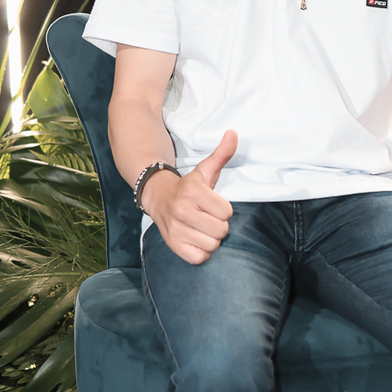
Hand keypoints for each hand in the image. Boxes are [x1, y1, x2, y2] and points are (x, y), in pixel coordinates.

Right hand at [142, 131, 237, 263]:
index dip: (224, 210)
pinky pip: (199, 257)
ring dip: (210, 238)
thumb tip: (234, 133)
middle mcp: (182, 211)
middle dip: (218, 225)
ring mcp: (175, 229)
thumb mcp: (205, 169)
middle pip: (221, 231)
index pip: (227, 213)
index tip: (214, 205)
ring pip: (212, 245)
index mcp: (193, 192)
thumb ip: (222, 154)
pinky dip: (201, 251)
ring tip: (202, 228)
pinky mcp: (173, 245)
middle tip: (208, 217)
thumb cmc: (188, 186)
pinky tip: (196, 239)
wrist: (157, 197)